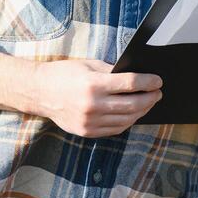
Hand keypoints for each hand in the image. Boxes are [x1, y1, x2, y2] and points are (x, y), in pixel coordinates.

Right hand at [31, 58, 162, 137]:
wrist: (39, 92)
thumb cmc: (63, 74)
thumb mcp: (89, 65)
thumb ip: (112, 71)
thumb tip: (136, 77)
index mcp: (93, 84)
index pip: (130, 83)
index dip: (148, 82)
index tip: (158, 81)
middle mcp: (92, 105)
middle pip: (133, 104)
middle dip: (150, 98)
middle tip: (157, 93)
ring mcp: (89, 121)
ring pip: (126, 119)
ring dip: (142, 111)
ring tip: (148, 103)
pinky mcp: (87, 132)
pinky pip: (115, 129)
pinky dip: (128, 122)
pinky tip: (133, 114)